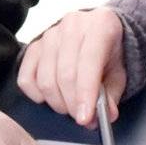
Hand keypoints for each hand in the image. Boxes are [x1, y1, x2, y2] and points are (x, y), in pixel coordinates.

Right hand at [17, 7, 127, 127]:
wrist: (95, 32)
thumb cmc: (108, 52)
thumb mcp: (119, 73)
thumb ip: (111, 96)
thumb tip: (105, 116)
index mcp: (100, 26)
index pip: (88, 63)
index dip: (85, 94)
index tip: (84, 118)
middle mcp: (72, 26)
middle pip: (65, 74)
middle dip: (72, 104)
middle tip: (82, 117)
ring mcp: (49, 34)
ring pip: (45, 79)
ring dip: (57, 102)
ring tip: (69, 106)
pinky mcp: (34, 45)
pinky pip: (26, 78)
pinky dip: (36, 95)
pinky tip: (50, 96)